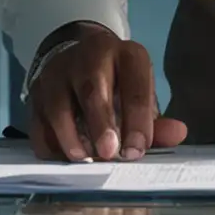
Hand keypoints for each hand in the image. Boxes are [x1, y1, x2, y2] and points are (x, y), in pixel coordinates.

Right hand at [25, 23, 186, 162]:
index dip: (137, 119)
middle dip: (100, 123)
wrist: (79, 56)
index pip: (134, 84)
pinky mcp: (36, 90)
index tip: (136, 150)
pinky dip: (49, 142)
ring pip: (58, 102)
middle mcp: (90, 56)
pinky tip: (62, 156)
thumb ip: (157, 120)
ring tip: (84, 159)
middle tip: (108, 153)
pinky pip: (37, 120)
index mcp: (126, 55)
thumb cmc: (117, 84)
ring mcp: (58, 71)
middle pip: (93, 88)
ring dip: (69, 135)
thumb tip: (178, 134)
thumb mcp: (140, 93)